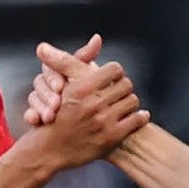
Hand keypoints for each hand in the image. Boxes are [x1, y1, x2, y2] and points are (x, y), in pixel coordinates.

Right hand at [25, 35, 101, 126]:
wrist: (96, 123)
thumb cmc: (94, 94)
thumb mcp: (89, 76)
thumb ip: (87, 58)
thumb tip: (97, 38)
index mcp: (59, 69)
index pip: (49, 67)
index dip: (53, 77)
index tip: (60, 87)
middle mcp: (49, 82)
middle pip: (39, 83)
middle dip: (47, 94)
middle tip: (56, 105)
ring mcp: (42, 99)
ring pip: (34, 98)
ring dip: (40, 106)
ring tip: (49, 117)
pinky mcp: (38, 116)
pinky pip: (30, 114)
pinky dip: (31, 116)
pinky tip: (36, 121)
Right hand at [36, 52, 147, 170]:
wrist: (48, 150)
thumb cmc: (55, 115)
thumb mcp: (61, 84)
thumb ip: (76, 60)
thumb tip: (96, 37)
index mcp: (82, 88)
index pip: (115, 69)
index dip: (115, 74)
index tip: (111, 80)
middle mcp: (93, 104)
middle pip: (126, 85)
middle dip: (123, 88)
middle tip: (119, 93)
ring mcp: (103, 122)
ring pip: (132, 101)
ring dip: (130, 103)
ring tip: (124, 105)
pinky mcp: (111, 137)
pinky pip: (136, 120)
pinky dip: (140, 117)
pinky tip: (138, 117)